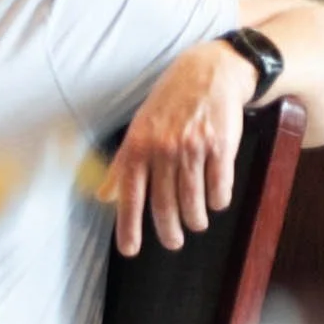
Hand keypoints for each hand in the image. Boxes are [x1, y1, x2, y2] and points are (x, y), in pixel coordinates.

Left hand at [99, 40, 257, 254]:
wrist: (208, 73)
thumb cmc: (168, 104)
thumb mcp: (137, 129)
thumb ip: (121, 166)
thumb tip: (102, 197)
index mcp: (137, 148)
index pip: (130, 196)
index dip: (128, 226)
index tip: (130, 250)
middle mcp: (162, 150)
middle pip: (164, 204)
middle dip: (168, 230)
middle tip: (172, 243)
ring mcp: (192, 148)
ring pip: (193, 200)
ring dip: (195, 219)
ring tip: (196, 225)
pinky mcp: (221, 145)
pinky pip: (219, 185)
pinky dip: (218, 200)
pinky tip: (216, 203)